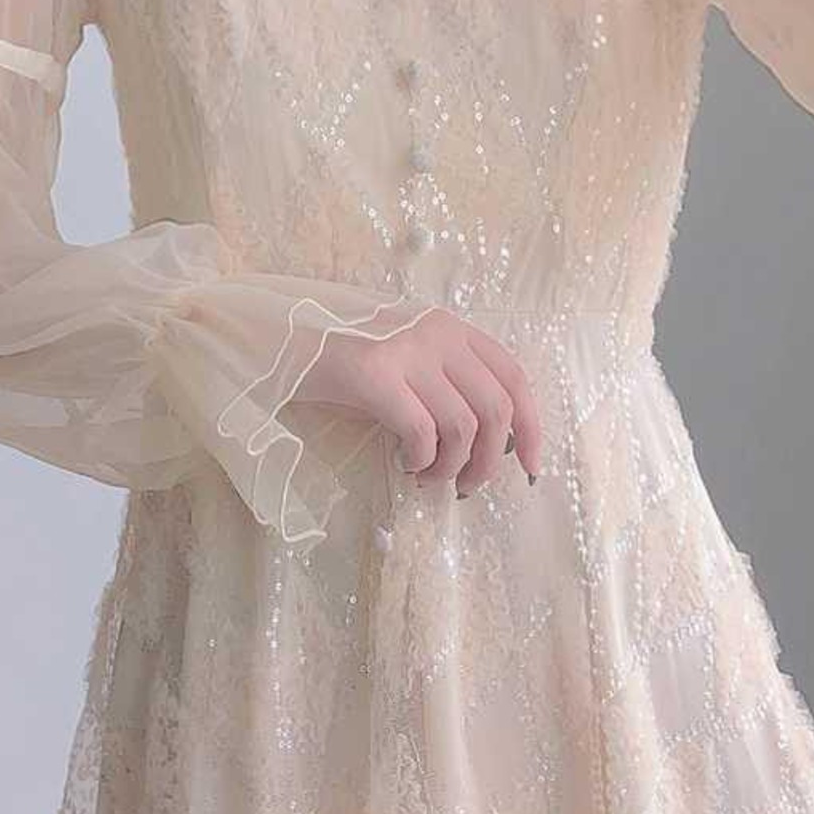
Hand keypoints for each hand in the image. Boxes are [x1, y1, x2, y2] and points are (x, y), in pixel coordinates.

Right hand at [296, 307, 543, 496]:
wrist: (282, 338)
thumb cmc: (346, 359)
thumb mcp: (408, 359)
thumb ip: (447, 385)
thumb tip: (491, 445)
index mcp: (451, 327)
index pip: (514, 377)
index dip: (532, 427)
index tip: (530, 467)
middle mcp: (436, 332)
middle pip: (495, 409)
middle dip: (489, 461)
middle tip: (466, 486)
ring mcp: (405, 350)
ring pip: (462, 427)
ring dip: (450, 467)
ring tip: (426, 476)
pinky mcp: (373, 373)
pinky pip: (421, 432)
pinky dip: (420, 459)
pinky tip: (403, 463)